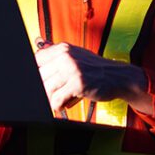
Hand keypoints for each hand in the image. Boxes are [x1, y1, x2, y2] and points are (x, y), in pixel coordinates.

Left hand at [34, 38, 150, 113]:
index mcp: (63, 49)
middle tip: (53, 94)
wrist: (118, 76)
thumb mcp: (76, 56)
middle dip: (44, 89)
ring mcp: (72, 69)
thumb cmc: (95, 69)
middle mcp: (66, 56)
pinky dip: (58, 106)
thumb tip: (36, 51)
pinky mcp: (78, 83)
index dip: (37, 74)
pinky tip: (64, 104)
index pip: (37, 59)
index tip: (40, 82)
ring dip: (51, 99)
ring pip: (46, 89)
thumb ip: (57, 56)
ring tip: (60, 99)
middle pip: (39, 76)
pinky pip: (56, 99)